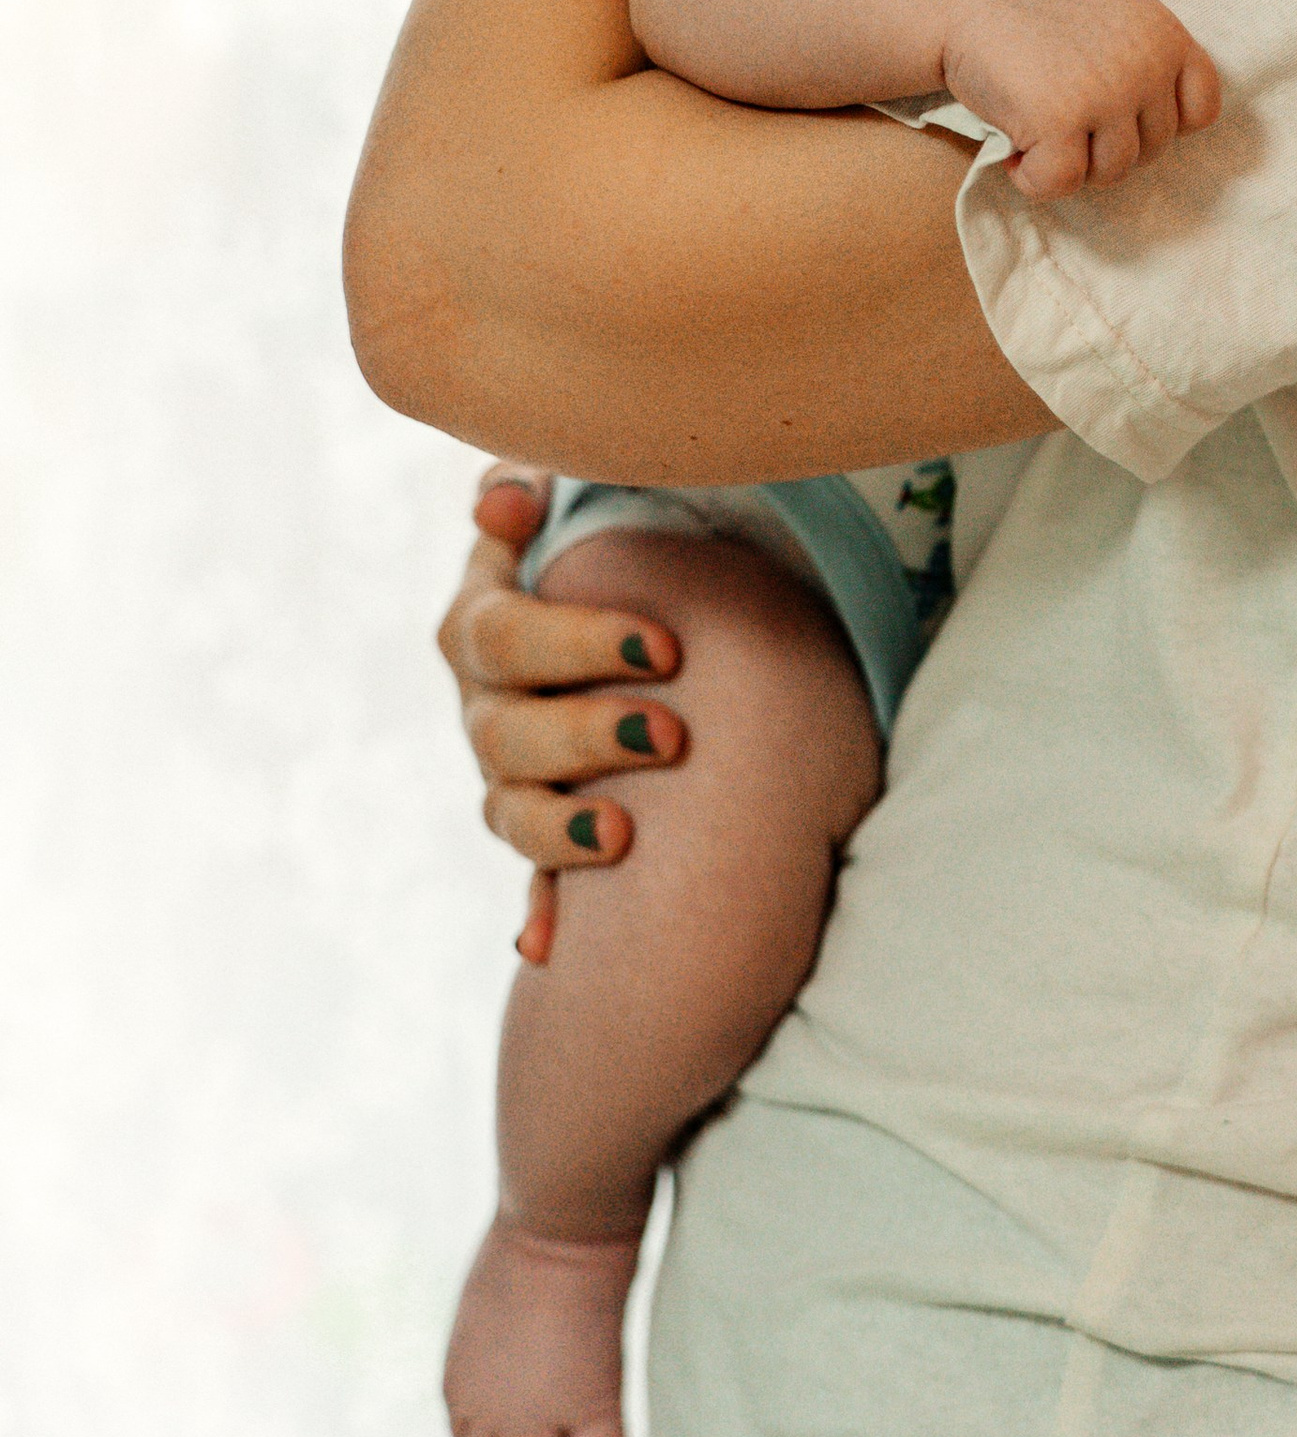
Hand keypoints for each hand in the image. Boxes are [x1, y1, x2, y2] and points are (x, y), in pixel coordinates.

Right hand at [438, 465, 688, 961]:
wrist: (626, 615)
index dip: (579, 641)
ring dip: (558, 828)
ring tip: (621, 834)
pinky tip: (548, 949)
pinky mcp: (541, 823)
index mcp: (484, 623)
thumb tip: (508, 498)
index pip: (508, 633)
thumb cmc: (604, 542)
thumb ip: (531, 486)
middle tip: (671, 733)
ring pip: (510, 810)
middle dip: (588, 734)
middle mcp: (485, 705)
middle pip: (508, 732)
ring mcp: (506, 773)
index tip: (669, 646)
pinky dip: (540, 912)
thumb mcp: (572, 498)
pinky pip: (531, 877)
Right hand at [940, 0, 1219, 201]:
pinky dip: (1033, 179)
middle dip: (1104, 144)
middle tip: (1058, 112)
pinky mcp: (1061, 121)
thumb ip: (1147, 60)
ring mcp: (1108, 94)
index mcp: (1167, 36)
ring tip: (1036, 124)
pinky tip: (1014, 149)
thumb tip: (1162, 129)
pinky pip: (1062, 183)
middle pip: (1152, 150)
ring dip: (1070, 162)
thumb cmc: (1032, 9)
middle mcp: (1147, 65)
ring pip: (1112, 172)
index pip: (1201, 111)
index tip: (1116, 113)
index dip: (1158, 122)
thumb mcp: (1116, 16)